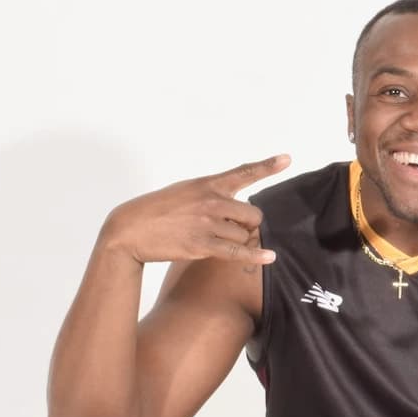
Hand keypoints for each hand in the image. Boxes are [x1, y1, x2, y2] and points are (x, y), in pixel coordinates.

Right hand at [100, 154, 291, 265]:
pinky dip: (256, 256)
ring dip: (239, 241)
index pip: (243, 172)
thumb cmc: (157, 211)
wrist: (130, 229)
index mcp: (207, 184)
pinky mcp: (203, 245)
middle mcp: (211, 201)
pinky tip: (270, 258)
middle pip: (254, 214)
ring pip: (245, 234)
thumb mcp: (185, 192)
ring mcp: (208, 223)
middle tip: (234, 231)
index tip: (287, 159)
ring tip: (216, 241)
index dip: (267, 166)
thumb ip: (211, 196)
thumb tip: (237, 208)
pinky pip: (238, 251)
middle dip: (249, 225)